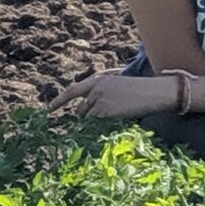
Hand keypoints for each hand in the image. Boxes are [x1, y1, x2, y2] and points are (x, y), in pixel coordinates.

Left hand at [52, 71, 178, 120]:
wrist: (155, 92)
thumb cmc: (143, 91)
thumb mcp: (119, 86)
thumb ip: (103, 93)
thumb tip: (89, 110)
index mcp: (100, 80)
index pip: (73, 91)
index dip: (59, 101)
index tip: (48, 110)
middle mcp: (96, 88)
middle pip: (82, 109)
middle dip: (87, 117)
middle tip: (100, 121)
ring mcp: (100, 99)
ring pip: (89, 118)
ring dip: (97, 122)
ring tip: (116, 116)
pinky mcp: (105, 110)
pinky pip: (97, 123)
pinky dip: (103, 125)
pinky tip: (118, 119)